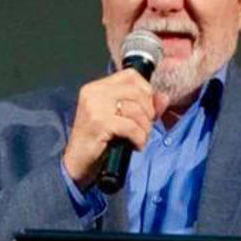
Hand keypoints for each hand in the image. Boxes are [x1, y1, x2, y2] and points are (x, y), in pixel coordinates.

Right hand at [62, 69, 170, 189]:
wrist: (77, 164)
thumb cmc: (98, 142)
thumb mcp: (120, 120)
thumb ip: (143, 106)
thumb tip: (163, 98)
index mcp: (96, 87)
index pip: (131, 76)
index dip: (146, 92)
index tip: (146, 110)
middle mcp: (94, 92)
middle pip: (137, 91)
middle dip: (148, 112)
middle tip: (144, 128)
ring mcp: (95, 106)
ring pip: (136, 109)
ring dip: (144, 128)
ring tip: (139, 139)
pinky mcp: (99, 123)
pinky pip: (131, 126)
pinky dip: (139, 138)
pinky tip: (135, 146)